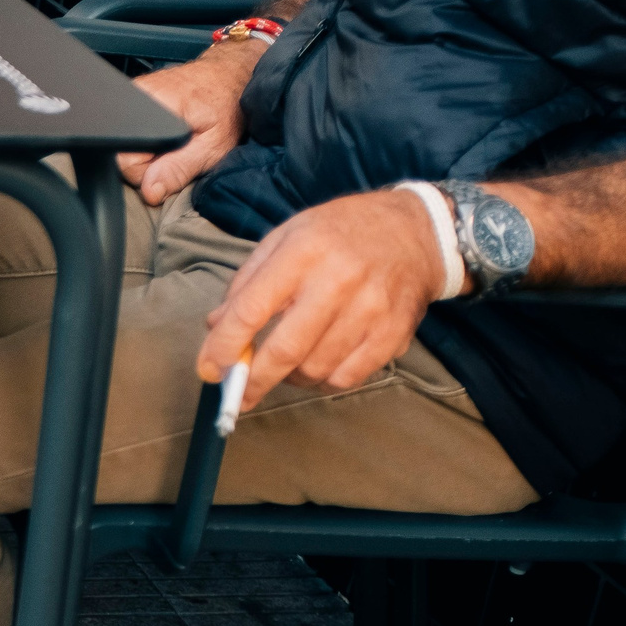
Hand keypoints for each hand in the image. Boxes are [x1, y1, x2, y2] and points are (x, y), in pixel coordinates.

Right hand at [118, 41, 258, 205]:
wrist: (231, 74)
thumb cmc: (228, 107)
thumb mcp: (212, 147)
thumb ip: (179, 169)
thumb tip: (149, 190)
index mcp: (150, 107)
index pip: (125, 163)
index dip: (151, 172)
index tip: (176, 159)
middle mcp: (136, 95)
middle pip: (122, 152)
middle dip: (151, 159)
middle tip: (181, 145)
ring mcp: (133, 91)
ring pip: (126, 142)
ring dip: (152, 147)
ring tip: (177, 134)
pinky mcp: (135, 91)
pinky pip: (131, 128)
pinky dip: (151, 133)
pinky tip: (170, 125)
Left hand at [195, 188, 454, 411]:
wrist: (416, 232)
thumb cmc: (341, 233)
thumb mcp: (287, 237)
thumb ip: (247, 282)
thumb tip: (215, 327)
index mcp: (304, 252)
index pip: (252, 310)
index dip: (223, 347)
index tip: (209, 370)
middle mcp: (339, 281)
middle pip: (285, 350)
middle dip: (252, 381)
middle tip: (237, 393)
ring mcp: (371, 310)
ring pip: (314, 370)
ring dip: (290, 378)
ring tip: (286, 365)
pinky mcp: (393, 333)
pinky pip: (346, 378)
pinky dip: (323, 381)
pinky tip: (318, 365)